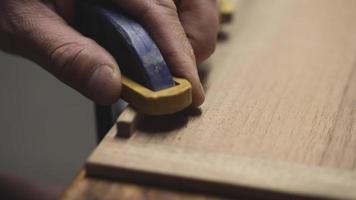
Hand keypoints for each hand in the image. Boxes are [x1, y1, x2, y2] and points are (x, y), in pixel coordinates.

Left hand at [0, 0, 218, 105]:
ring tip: (164, 69)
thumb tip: (109, 86)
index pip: (160, 12)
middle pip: (193, 6)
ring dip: (186, 42)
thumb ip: (67, 53)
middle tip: (174, 79)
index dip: (178, 55)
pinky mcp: (139, 0)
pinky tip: (155, 54)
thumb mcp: (26, 21)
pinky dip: (175, 37)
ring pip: (190, 9)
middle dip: (191, 47)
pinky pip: (174, 12)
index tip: (188, 90)